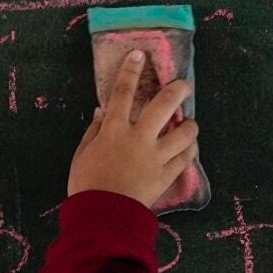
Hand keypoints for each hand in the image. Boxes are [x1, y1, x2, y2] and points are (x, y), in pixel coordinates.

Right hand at [69, 49, 198, 207]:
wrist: (103, 218)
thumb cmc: (86, 185)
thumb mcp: (82, 155)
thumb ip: (93, 132)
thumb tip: (101, 111)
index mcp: (114, 130)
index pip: (122, 93)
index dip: (131, 71)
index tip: (140, 55)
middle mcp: (138, 138)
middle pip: (164, 106)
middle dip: (177, 90)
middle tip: (184, 84)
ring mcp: (156, 157)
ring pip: (184, 133)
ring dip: (190, 125)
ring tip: (189, 122)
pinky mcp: (167, 175)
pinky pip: (185, 158)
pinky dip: (189, 150)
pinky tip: (189, 147)